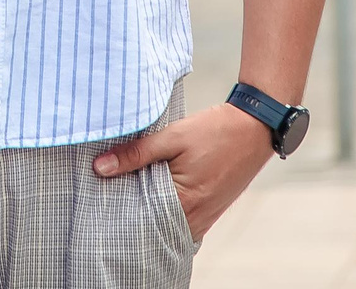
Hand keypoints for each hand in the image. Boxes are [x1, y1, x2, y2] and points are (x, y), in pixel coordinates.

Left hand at [92, 102, 275, 240]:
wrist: (255, 128)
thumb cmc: (215, 131)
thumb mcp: (172, 136)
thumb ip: (136, 154)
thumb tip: (100, 168)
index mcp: (183, 202)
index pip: (139, 217)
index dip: (119, 206)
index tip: (103, 195)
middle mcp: (195, 218)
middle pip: (153, 225)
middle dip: (133, 212)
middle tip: (113, 194)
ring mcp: (205, 219)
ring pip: (167, 226)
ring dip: (151, 213)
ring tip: (133, 193)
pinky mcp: (211, 213)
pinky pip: (182, 223)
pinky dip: (168, 213)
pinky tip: (157, 197)